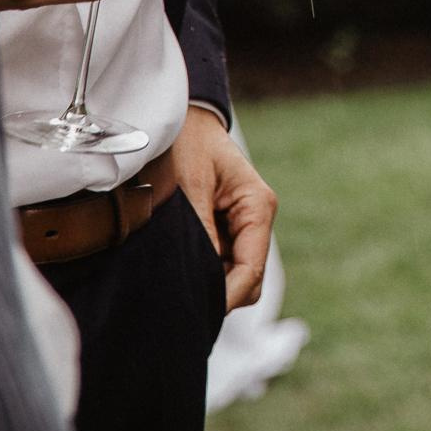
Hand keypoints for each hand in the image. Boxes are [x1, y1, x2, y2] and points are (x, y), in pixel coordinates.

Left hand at [177, 105, 277, 309]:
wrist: (180, 119)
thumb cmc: (185, 144)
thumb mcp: (190, 187)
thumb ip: (201, 234)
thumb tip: (202, 282)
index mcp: (258, 207)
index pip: (251, 270)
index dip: (226, 296)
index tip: (195, 311)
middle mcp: (255, 220)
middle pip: (248, 280)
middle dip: (220, 293)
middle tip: (179, 296)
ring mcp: (240, 226)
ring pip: (234, 275)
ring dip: (209, 281)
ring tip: (172, 276)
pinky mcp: (223, 229)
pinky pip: (219, 263)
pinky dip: (201, 269)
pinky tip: (176, 263)